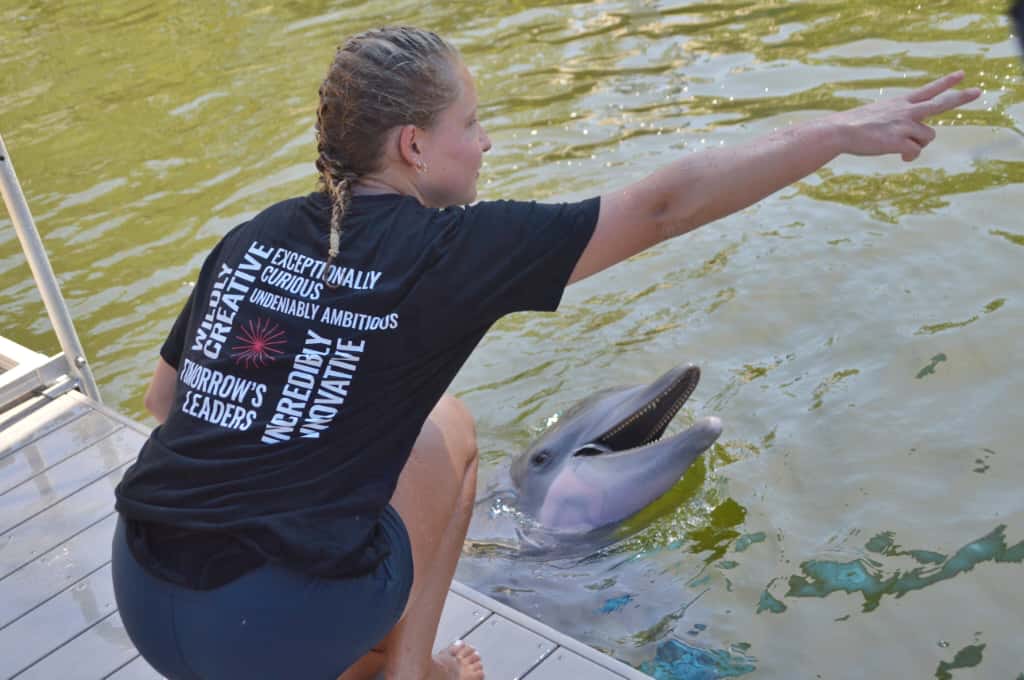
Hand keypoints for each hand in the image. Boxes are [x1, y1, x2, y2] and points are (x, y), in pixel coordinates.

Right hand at [827, 71, 981, 161]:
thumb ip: (898, 123)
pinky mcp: (900, 141)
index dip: (946, 82)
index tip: (962, 74)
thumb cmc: (854, 126)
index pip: (928, 90)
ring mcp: (904, 125)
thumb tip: (909, 143)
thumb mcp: (878, 117)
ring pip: (928, 137)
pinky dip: (909, 157)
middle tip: (978, 92)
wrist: (840, 131)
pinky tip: (900, 157)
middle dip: (961, 97)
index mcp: (901, 103)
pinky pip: (915, 152)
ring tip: (902, 148)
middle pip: (940, 104)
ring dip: (918, 145)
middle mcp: (907, 111)